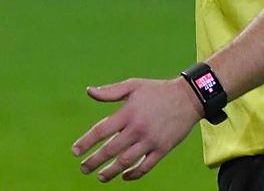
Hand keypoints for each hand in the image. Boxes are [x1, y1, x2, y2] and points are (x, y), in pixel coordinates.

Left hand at [71, 77, 202, 181]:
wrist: (189, 98)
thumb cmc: (157, 91)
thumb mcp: (133, 85)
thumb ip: (110, 92)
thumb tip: (88, 91)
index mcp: (128, 113)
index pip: (102, 130)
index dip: (87, 142)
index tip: (75, 151)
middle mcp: (138, 128)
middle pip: (111, 150)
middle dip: (95, 161)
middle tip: (84, 168)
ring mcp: (151, 140)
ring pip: (127, 161)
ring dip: (111, 171)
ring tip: (100, 177)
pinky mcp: (163, 149)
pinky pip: (146, 166)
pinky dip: (134, 174)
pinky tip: (124, 176)